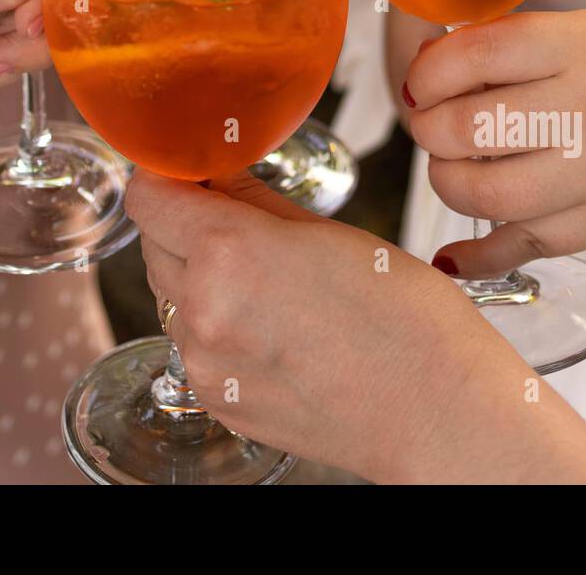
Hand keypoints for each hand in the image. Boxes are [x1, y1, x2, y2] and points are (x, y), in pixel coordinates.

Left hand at [127, 170, 585, 483]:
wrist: (438, 413)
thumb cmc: (404, 318)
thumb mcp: (327, 232)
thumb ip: (254, 198)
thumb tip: (217, 171)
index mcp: (228, 251)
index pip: (146, 197)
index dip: (164, 177)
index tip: (186, 174)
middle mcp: (202, 309)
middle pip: (153, 244)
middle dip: (183, 224)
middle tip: (236, 219)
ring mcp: (205, 364)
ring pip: (170, 296)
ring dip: (197, 276)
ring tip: (266, 280)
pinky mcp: (217, 402)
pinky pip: (193, 345)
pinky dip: (215, 327)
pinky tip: (270, 325)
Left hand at [402, 8, 585, 276]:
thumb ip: (516, 39)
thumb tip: (429, 64)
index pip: (476, 56)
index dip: (427, 72)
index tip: (420, 81)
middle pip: (468, 129)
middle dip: (427, 127)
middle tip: (429, 121)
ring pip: (484, 195)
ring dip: (445, 180)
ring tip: (451, 163)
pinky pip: (523, 247)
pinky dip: (476, 254)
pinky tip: (451, 254)